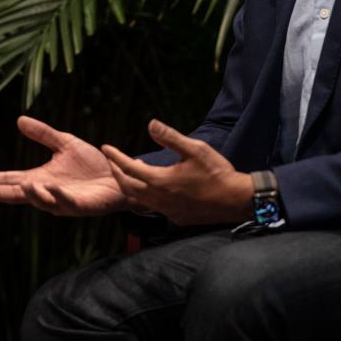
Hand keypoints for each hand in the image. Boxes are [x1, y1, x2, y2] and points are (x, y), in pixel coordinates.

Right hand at [0, 116, 131, 215]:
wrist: (120, 176)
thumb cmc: (93, 165)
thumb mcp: (65, 144)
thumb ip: (44, 134)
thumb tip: (19, 120)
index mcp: (41, 178)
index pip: (12, 180)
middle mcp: (48, 192)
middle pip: (19, 194)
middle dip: (0, 194)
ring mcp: (63, 201)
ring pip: (42, 201)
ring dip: (30, 194)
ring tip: (20, 185)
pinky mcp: (81, 205)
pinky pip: (66, 202)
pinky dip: (57, 195)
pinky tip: (49, 187)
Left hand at [101, 119, 253, 225]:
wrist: (235, 200)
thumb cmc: (216, 172)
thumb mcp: (195, 149)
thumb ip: (170, 137)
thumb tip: (150, 124)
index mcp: (161, 180)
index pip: (129, 167)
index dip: (115, 157)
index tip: (105, 147)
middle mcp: (159, 198)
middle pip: (127, 187)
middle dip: (117, 173)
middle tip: (111, 162)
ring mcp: (167, 211)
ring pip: (139, 199)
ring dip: (130, 185)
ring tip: (131, 172)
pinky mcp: (176, 217)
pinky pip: (153, 207)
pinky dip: (145, 195)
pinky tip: (153, 188)